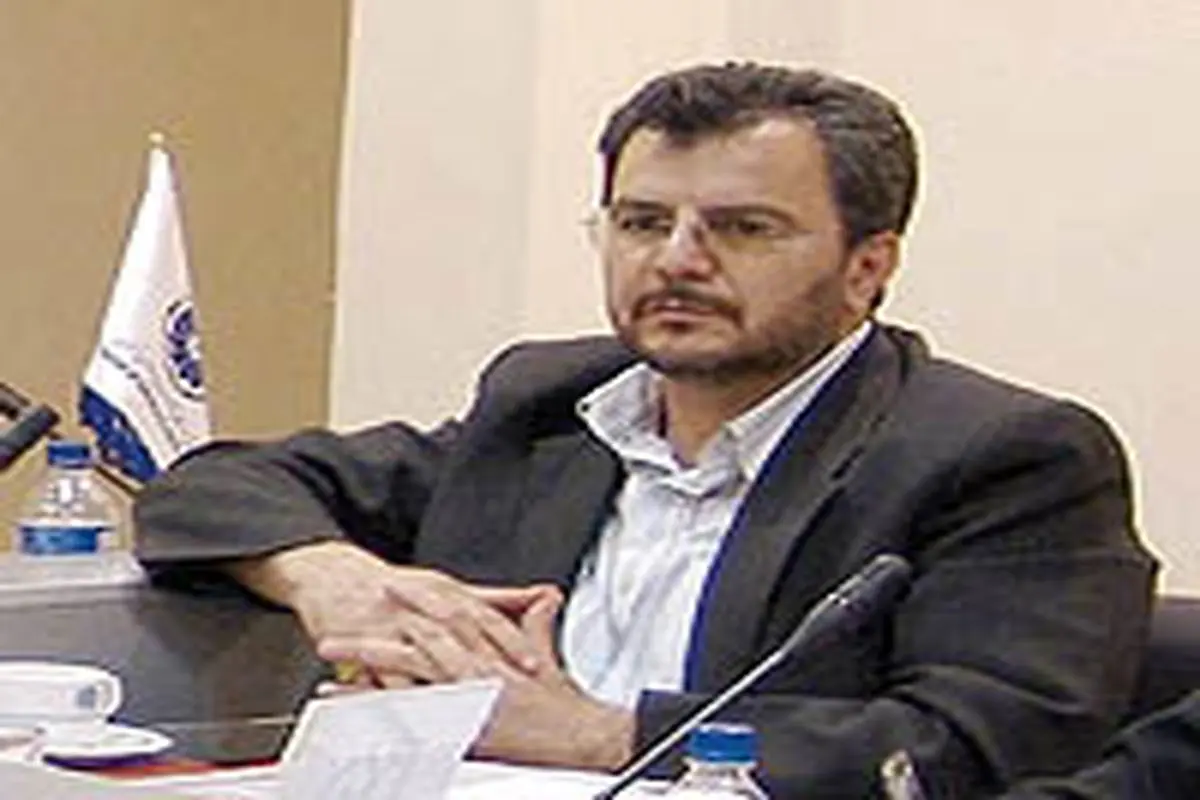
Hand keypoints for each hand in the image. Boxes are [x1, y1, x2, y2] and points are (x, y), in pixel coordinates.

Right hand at [229, 540, 549, 676]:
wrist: (332, 576)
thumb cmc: (395, 586)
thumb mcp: (449, 586)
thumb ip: (498, 598)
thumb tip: (545, 594)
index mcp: (447, 592)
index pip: (486, 617)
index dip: (512, 640)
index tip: (535, 662)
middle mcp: (422, 605)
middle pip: (458, 634)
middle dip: (484, 660)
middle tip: (507, 686)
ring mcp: (392, 624)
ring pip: (422, 653)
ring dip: (445, 679)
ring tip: (466, 703)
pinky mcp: (362, 642)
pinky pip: (381, 671)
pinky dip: (399, 690)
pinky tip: (414, 709)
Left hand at [319, 585, 634, 770]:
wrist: (577, 736)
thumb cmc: (563, 705)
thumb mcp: (546, 657)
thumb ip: (535, 625)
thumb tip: (541, 599)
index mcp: (491, 646)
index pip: (449, 610)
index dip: (420, 595)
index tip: (394, 586)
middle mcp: (473, 662)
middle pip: (419, 630)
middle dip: (384, 616)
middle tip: (350, 606)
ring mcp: (461, 689)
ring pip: (405, 660)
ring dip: (365, 651)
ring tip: (332, 645)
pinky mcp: (454, 717)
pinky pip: (403, 705)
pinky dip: (371, 699)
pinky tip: (345, 697)